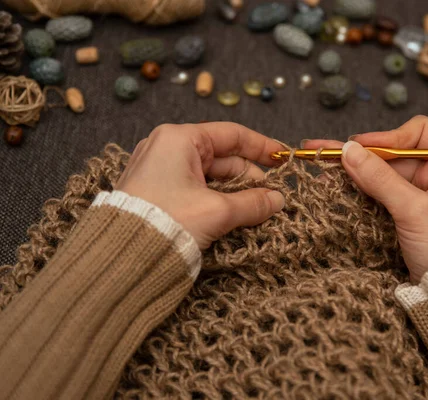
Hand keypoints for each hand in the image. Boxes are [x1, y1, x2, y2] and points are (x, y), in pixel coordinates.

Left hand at [116, 122, 285, 250]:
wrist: (121, 256)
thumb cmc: (167, 222)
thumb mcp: (217, 211)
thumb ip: (252, 203)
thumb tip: (277, 200)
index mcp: (179, 139)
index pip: (231, 135)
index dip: (261, 147)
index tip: (283, 158)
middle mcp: (167, 148)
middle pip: (222, 158)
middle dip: (250, 178)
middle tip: (273, 197)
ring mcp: (160, 169)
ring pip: (211, 176)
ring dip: (236, 192)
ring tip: (258, 209)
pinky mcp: (157, 191)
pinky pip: (196, 188)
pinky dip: (218, 199)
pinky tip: (235, 214)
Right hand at [303, 116, 427, 282]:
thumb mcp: (414, 210)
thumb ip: (380, 178)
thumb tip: (348, 151)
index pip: (419, 133)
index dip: (387, 138)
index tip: (358, 147)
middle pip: (396, 153)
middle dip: (363, 155)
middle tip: (325, 151)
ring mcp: (426, 193)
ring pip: (385, 173)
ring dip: (357, 172)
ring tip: (323, 168)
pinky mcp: (411, 211)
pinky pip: (383, 192)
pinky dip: (362, 189)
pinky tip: (336, 185)